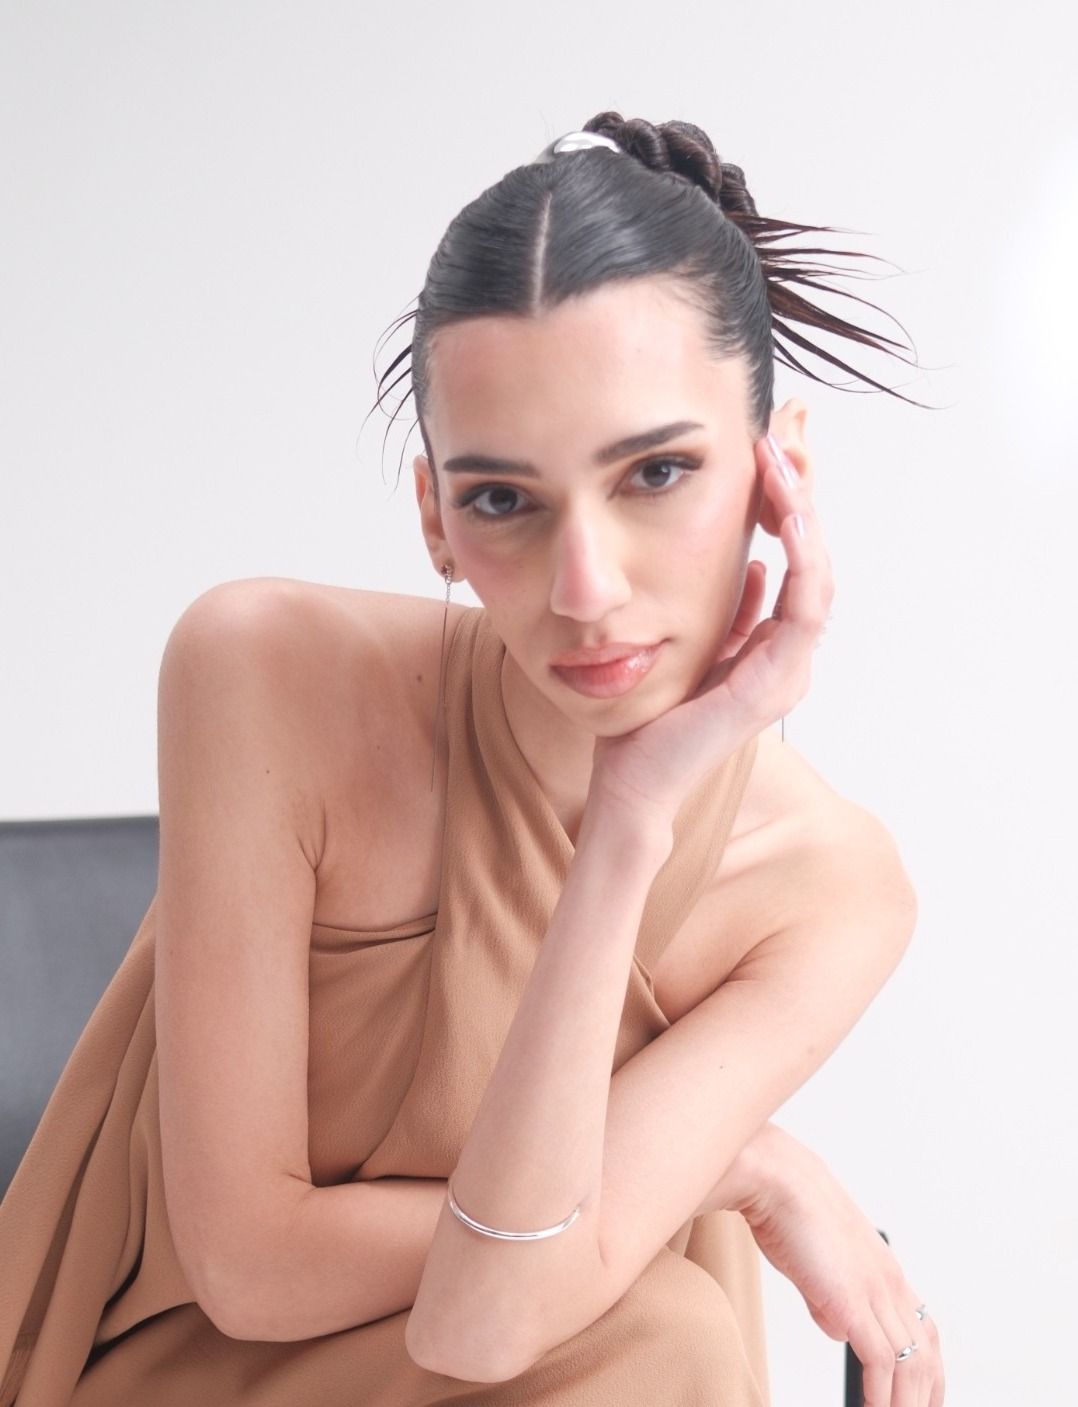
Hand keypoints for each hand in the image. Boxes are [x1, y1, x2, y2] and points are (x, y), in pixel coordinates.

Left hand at [588, 434, 832, 827]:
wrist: (631, 776)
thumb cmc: (654, 712)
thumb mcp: (694, 640)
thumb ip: (730, 609)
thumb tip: (750, 564)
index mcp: (774, 645)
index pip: (799, 559)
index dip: (793, 500)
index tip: (775, 443)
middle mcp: (790, 657)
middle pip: (815, 557)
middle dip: (804, 489)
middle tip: (788, 428)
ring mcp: (785, 673)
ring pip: (817, 578)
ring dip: (804, 516)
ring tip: (784, 463)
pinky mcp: (771, 687)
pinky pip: (803, 613)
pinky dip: (801, 562)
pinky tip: (786, 519)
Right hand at [739, 1128, 944, 1406]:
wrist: (776, 1180)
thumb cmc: (789, 1211)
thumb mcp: (818, 1264)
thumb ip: (832, 1299)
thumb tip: (840, 1330)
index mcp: (886, 1272)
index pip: (924, 1332)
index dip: (929, 1370)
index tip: (924, 1397)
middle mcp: (890, 1283)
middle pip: (928, 1354)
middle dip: (928, 1396)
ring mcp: (875, 1292)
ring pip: (912, 1364)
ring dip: (907, 1403)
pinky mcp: (853, 1302)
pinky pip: (882, 1362)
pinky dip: (882, 1395)